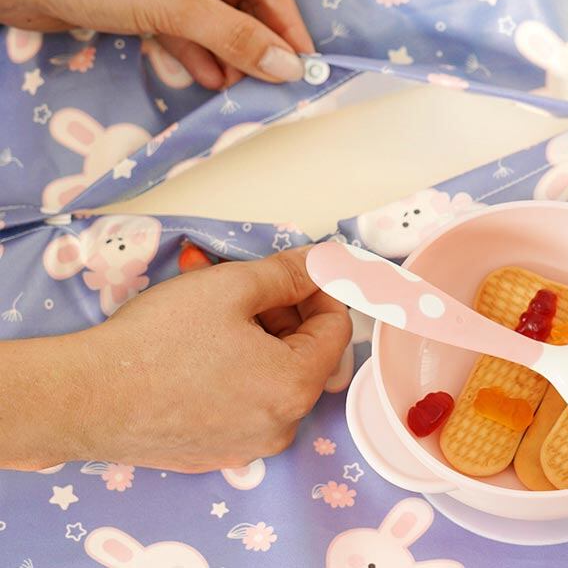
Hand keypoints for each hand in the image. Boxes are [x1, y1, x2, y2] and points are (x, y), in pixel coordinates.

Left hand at [0, 0, 313, 87]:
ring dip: (229, 53)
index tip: (309, 64)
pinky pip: (189, 24)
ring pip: (217, 16)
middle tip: (278, 83)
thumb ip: (238, 38)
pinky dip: (200, 51)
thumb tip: (290, 69)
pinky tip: (215, 81)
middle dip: (256, 43)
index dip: (288, 25)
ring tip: (247, 89)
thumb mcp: (178, 6)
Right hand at [0, 248, 350, 471]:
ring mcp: (245, 445)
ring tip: (214, 303)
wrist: (84, 398)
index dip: (321, 290)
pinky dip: (233, 365)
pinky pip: (242, 399)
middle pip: (303, 352)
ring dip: (254, 332)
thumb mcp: (233, 286)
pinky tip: (198, 342)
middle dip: (281, 309)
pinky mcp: (213, 451)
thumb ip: (289, 272)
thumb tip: (321, 263)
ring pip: (270, 373)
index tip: (297, 270)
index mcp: (295, 387)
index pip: (336, 329)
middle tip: (245, 282)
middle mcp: (280, 427)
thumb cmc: (159, 340)